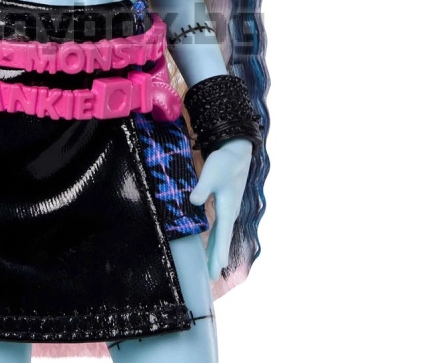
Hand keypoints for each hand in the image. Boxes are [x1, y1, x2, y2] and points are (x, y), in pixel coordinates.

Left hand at [189, 138, 251, 279]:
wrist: (236, 152)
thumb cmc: (224, 163)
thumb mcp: (211, 174)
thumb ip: (201, 189)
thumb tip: (193, 201)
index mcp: (227, 208)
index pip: (222, 234)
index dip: (219, 251)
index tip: (217, 268)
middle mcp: (229, 212)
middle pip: (222, 240)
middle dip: (216, 258)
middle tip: (211, 277)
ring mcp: (228, 210)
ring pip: (221, 235)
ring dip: (216, 250)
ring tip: (211, 267)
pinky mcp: (225, 205)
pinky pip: (220, 228)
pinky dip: (216, 239)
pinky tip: (210, 245)